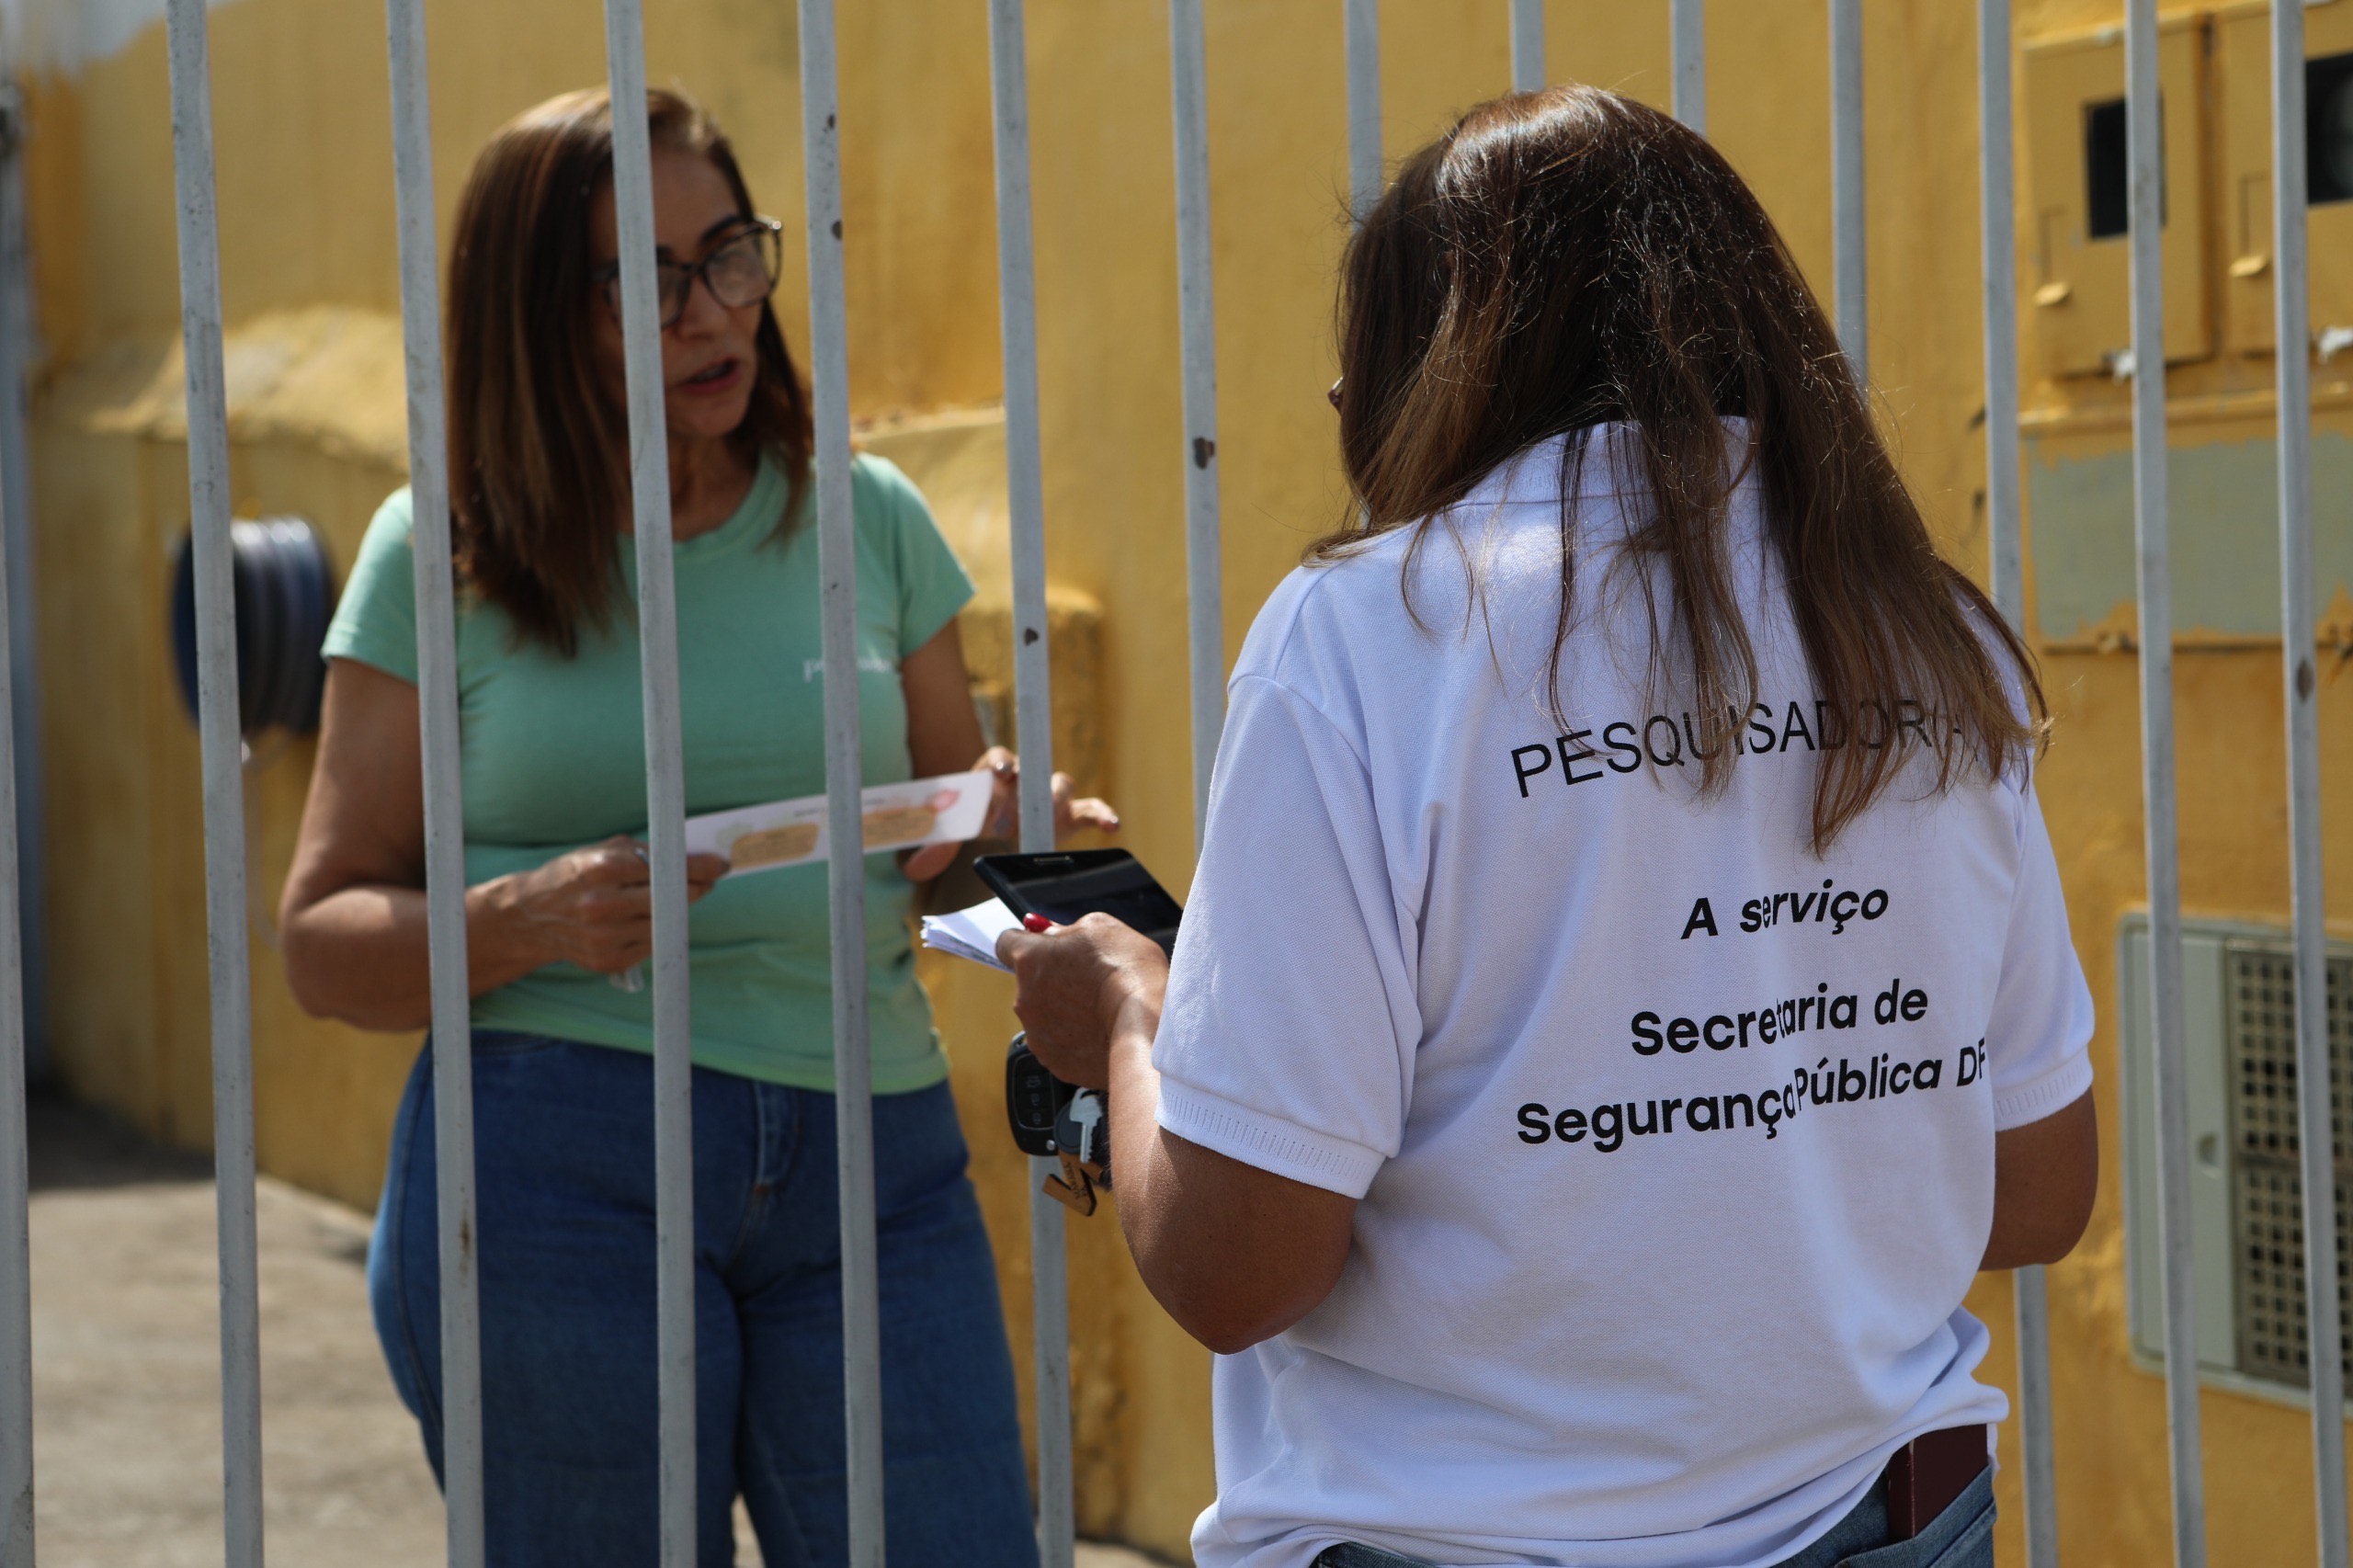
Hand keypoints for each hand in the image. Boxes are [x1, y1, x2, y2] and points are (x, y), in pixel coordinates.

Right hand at [497, 835, 728, 973]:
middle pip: (671, 900)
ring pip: (664, 925)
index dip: (698, 867)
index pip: (664, 869)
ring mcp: (604, 937)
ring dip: (673, 912)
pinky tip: (640, 922)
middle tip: (706, 881)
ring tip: (666, 901)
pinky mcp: (607, 961)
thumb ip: (642, 853)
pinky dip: (653, 932)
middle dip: (695, 888)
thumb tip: (689, 856)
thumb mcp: (600, 851)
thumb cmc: (573, 875)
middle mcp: (601, 905)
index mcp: (601, 871)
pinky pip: (650, 946)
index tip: (719, 865)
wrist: (531, 915)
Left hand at [902, 746, 1119, 880]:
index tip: (1000, 774)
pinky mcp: (1071, 814)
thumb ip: (937, 847)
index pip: (999, 759)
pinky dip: (1102, 813)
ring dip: (1055, 804)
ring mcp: (1049, 795)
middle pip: (1030, 775)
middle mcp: (1025, 779)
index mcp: (995, 775)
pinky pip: (1090, 808)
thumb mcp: (953, 833)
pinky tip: (1112, 826)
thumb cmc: (973, 822)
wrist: (997, 825)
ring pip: (1061, 786)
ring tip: (1049, 824)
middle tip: (1003, 828)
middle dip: (1020, 799)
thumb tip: (914, 869)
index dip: (1001, 763)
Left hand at [995, 912, 1168, 1088]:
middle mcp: (1024, 998)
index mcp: (1030, 959)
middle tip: (1086, 979)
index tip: (1042, 945)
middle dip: (1050, 979)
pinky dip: (1075, 1038)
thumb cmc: (1127, 971)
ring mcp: (1037, 1033)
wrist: (1148, 1024)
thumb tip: (1053, 934)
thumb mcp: (1100, 927)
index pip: (1005, 944)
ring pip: (1044, 1016)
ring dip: (1063, 1010)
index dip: (1026, 943)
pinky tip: (1100, 1030)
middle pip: (1028, 983)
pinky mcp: (1054, 1061)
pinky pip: (1059, 1044)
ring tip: (1099, 1008)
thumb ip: (1067, 930)